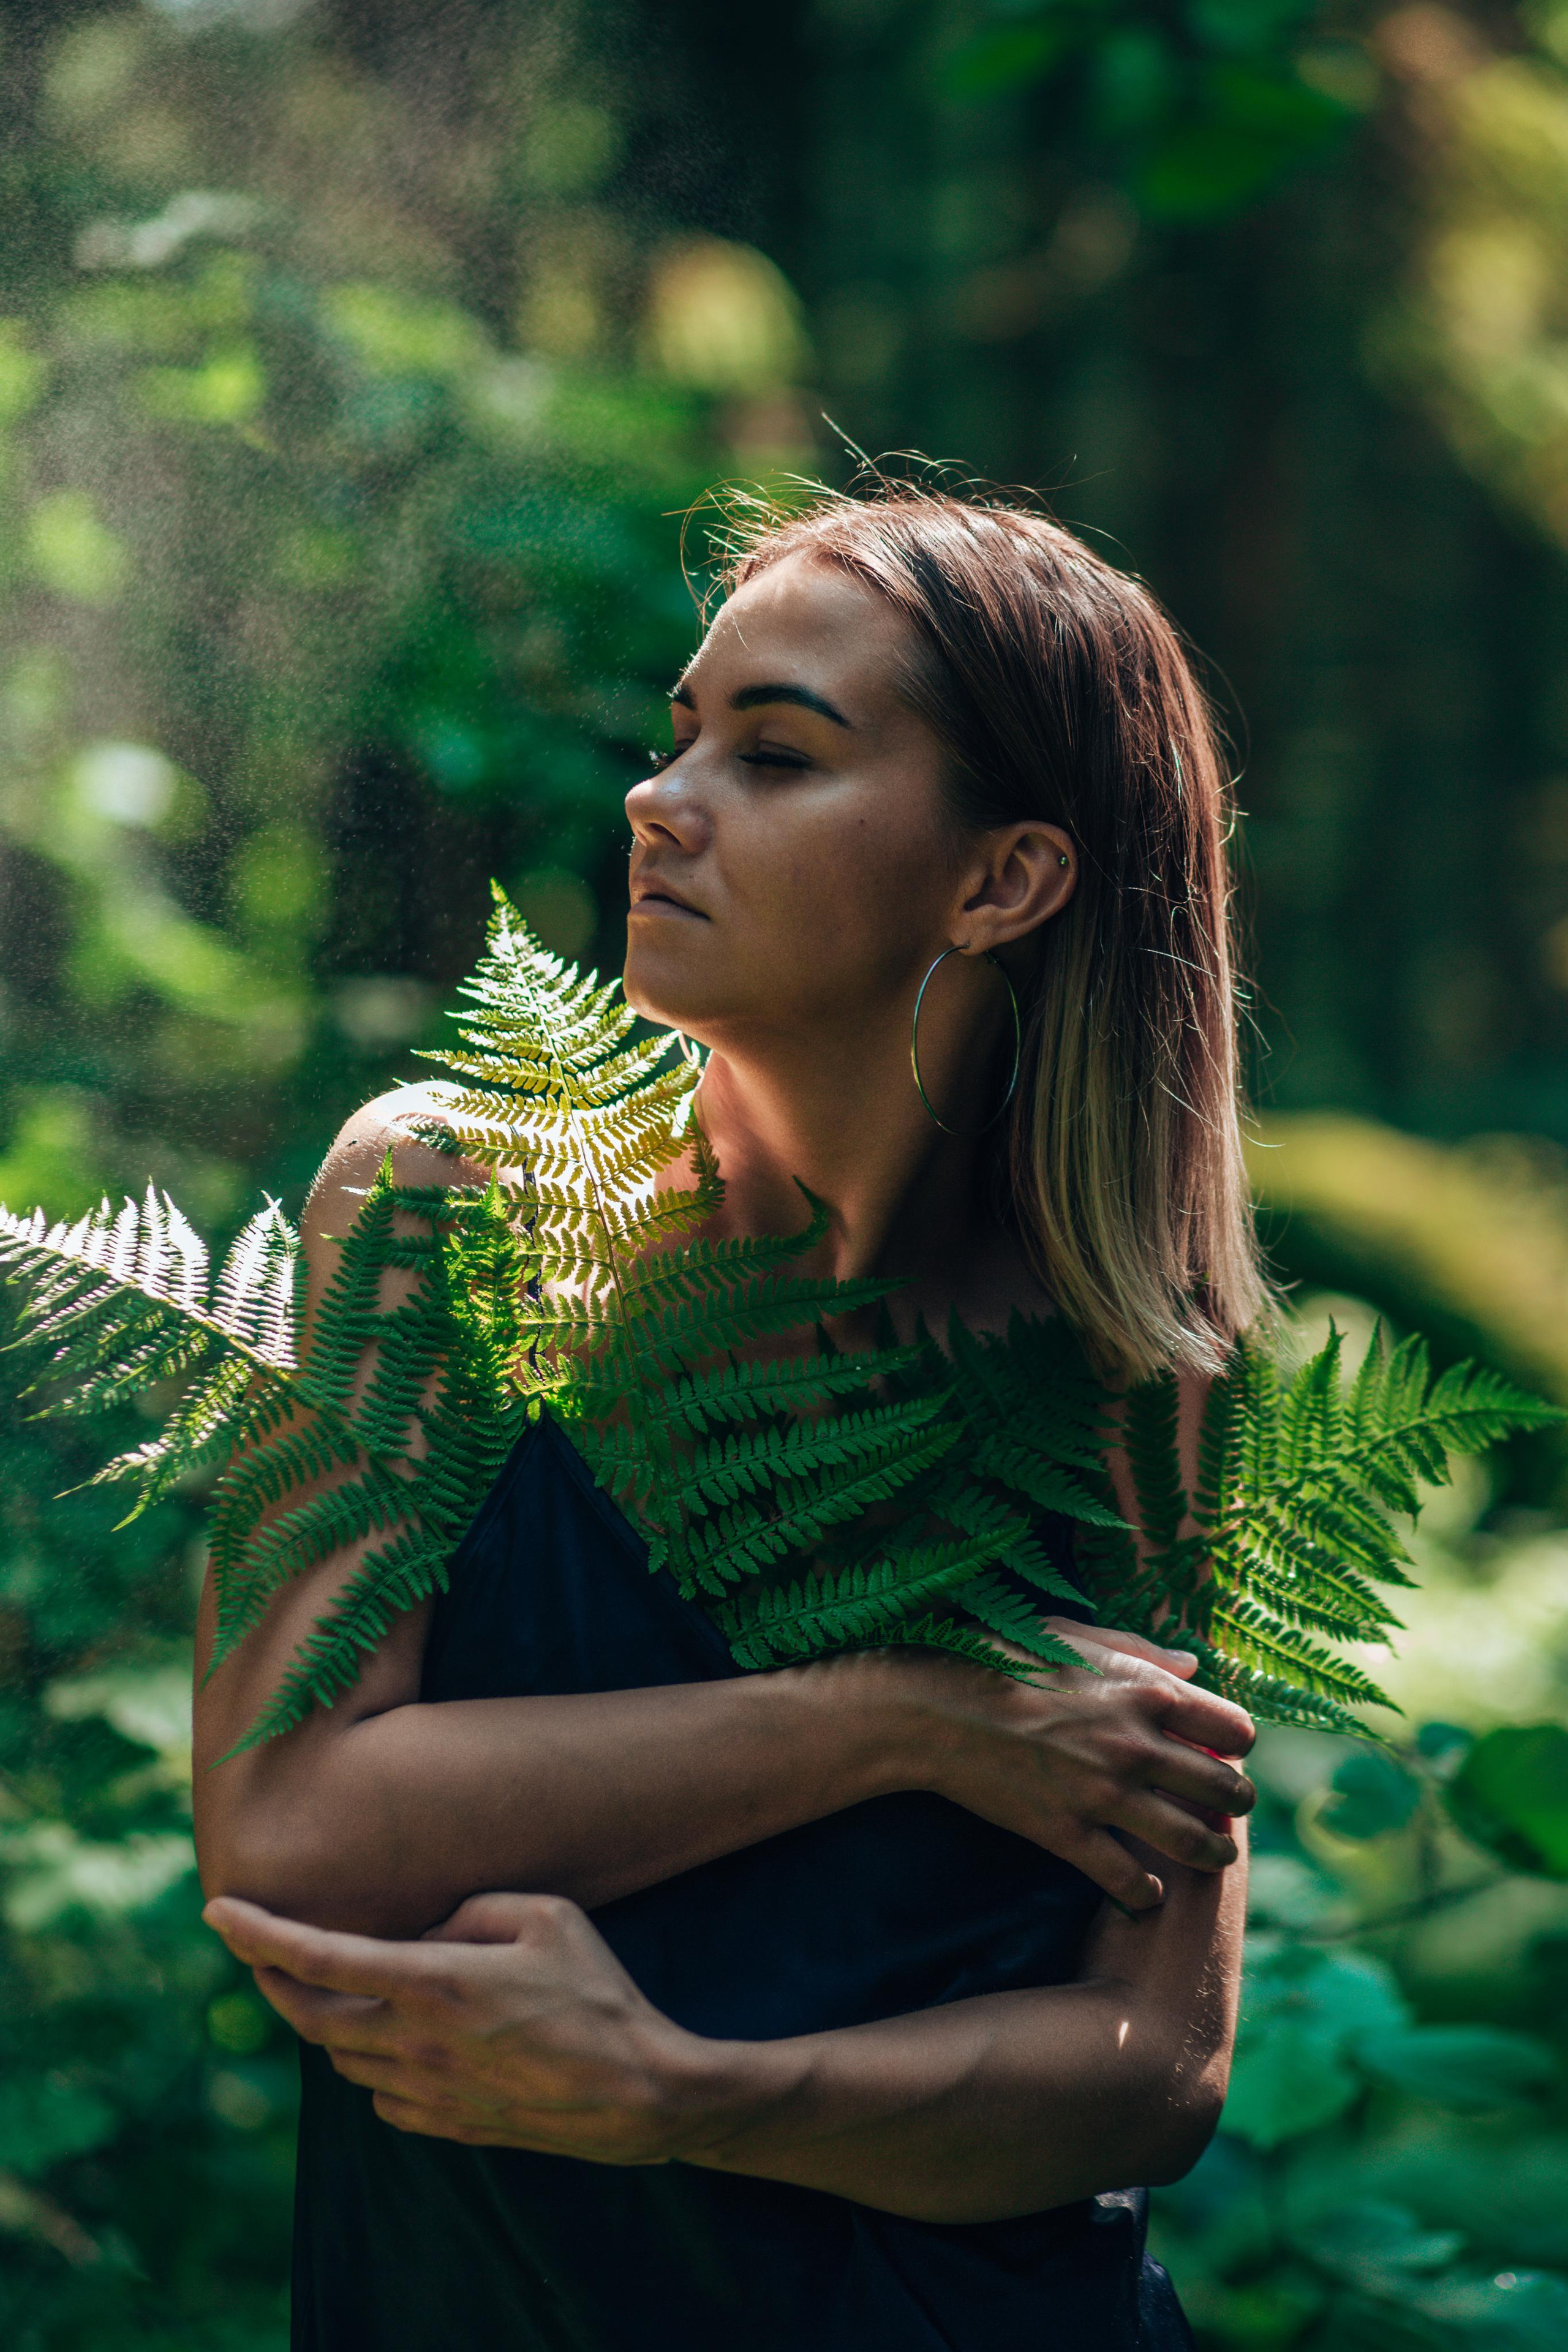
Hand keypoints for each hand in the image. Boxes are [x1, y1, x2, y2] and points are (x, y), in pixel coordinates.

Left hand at [204, 1891, 734, 2157]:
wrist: (639, 2091)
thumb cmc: (599, 1992)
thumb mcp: (546, 1914)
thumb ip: (472, 1908)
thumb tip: (429, 1930)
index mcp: (434, 1980)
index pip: (319, 1957)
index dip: (259, 1934)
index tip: (216, 1911)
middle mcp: (417, 2041)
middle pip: (311, 2018)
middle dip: (274, 1982)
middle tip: (262, 1954)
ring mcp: (429, 2091)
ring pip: (343, 2060)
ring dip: (328, 2024)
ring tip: (341, 1990)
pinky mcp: (449, 2125)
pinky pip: (382, 2098)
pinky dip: (373, 2067)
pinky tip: (398, 2044)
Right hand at [886, 1620, 1254, 1911]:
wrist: (932, 1706)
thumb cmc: (998, 1655)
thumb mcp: (1072, 1635)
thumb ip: (1139, 1652)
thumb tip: (1193, 1664)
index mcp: (1143, 1691)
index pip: (1232, 1727)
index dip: (1237, 1742)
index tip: (1226, 1750)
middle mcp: (1136, 1745)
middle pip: (1226, 1788)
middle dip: (1238, 1803)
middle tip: (1232, 1810)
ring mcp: (1103, 1793)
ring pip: (1191, 1840)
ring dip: (1213, 1853)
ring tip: (1216, 1857)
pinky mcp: (1068, 1832)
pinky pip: (1127, 1879)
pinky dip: (1146, 1893)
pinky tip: (1148, 1894)